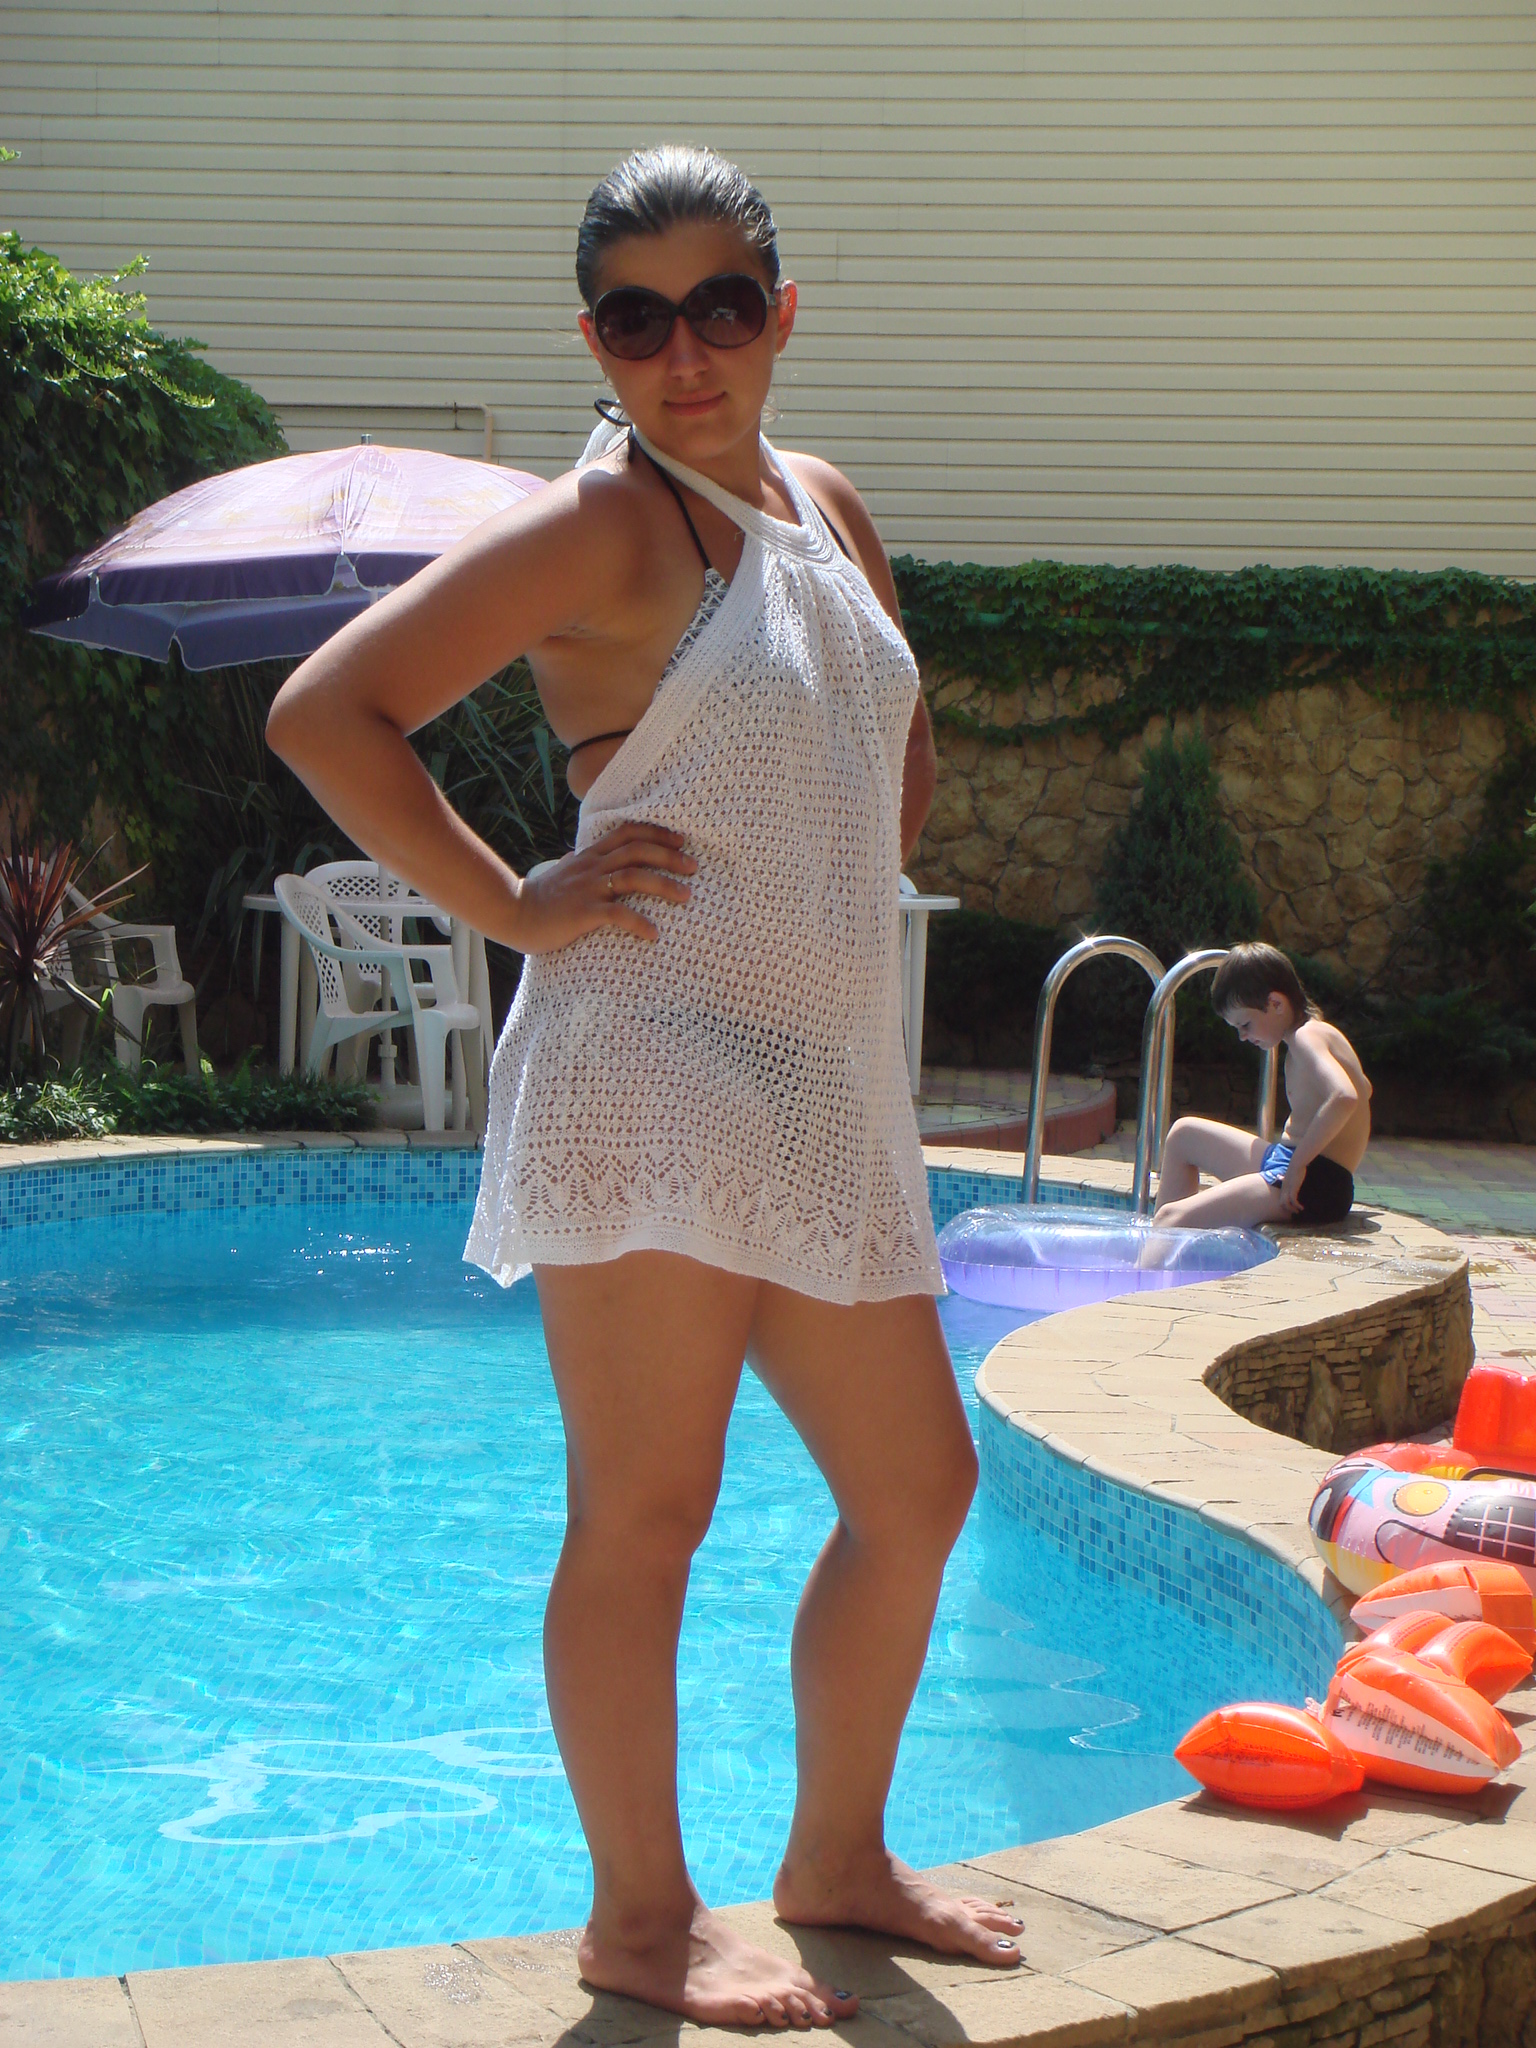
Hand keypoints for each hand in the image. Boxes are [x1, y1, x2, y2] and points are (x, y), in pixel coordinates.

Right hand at [507, 820, 695, 952]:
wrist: (513, 913)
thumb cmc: (540, 898)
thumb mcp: (565, 872)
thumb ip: (581, 863)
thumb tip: (588, 855)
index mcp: (590, 856)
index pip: (627, 833)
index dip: (656, 833)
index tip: (680, 840)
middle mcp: (592, 867)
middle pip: (637, 851)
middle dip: (669, 856)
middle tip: (693, 867)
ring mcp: (588, 889)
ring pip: (633, 877)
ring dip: (663, 885)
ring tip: (686, 896)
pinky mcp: (583, 913)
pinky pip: (617, 914)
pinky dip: (639, 922)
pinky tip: (654, 934)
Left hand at [1279, 1159, 1304, 1214]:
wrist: (1296, 1164)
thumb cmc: (1294, 1168)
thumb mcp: (1287, 1175)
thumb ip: (1283, 1177)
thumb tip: (1280, 1177)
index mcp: (1283, 1187)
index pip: (1281, 1199)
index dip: (1285, 1205)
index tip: (1292, 1208)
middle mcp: (1284, 1189)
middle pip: (1282, 1203)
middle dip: (1288, 1209)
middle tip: (1295, 1211)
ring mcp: (1288, 1189)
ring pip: (1286, 1203)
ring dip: (1292, 1209)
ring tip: (1299, 1211)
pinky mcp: (1293, 1189)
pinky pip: (1293, 1200)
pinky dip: (1297, 1205)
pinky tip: (1301, 1207)